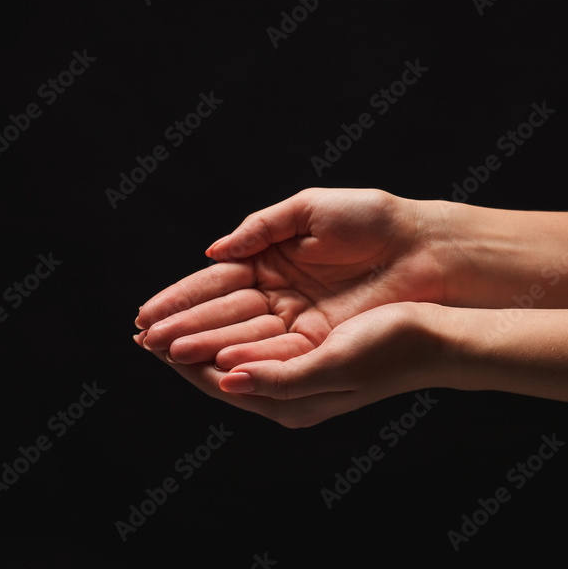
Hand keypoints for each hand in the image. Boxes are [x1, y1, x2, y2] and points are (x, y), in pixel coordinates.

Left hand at [134, 302, 443, 427]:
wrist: (434, 339)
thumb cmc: (390, 350)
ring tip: (169, 320)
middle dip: (182, 347)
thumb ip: (279, 378)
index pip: (219, 381)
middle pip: (219, 367)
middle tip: (144, 329)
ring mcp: (297, 371)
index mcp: (290, 403)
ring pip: (235, 349)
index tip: (149, 338)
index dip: (182, 360)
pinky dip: (231, 323)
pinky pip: (256, 337)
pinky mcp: (308, 349)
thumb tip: (227, 376)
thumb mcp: (332, 366)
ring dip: (202, 334)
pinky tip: (219, 310)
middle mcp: (288, 391)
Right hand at [135, 188, 447, 363]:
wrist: (422, 244)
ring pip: (244, 334)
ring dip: (205, 344)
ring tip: (165, 352)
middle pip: (224, 313)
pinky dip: (246, 354)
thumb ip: (259, 228)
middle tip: (145, 339)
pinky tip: (213, 359)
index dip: (183, 297)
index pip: (218, 283)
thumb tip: (213, 251)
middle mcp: (281, 294)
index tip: (146, 312)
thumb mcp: (308, 209)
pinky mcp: (323, 339)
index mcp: (273, 259)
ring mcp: (300, 319)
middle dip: (184, 326)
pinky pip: (277, 349)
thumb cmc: (371, 217)